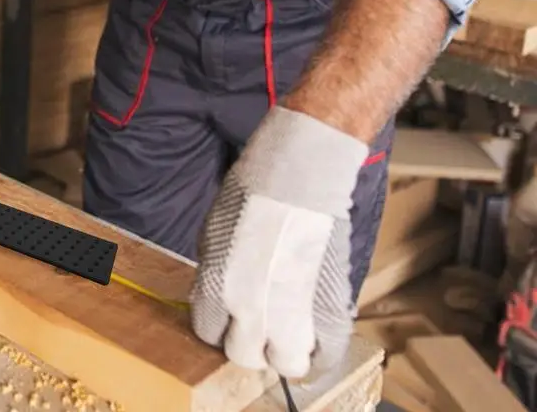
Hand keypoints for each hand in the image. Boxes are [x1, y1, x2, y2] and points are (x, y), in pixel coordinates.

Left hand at [190, 106, 366, 378]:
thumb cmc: (250, 192)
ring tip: (288, 330)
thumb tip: (222, 301)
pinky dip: (321, 351)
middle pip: (243, 354)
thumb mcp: (213, 235)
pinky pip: (327, 353)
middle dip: (248, 342)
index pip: (208, 332)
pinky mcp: (330, 309)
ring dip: (284, 349)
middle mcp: (250, 311)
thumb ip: (215, 275)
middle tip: (257, 324)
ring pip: (286, 363)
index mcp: (215, 289)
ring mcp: (292, 315)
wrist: (298, 175)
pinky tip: (316, 339)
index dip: (220, 324)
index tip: (229, 315)